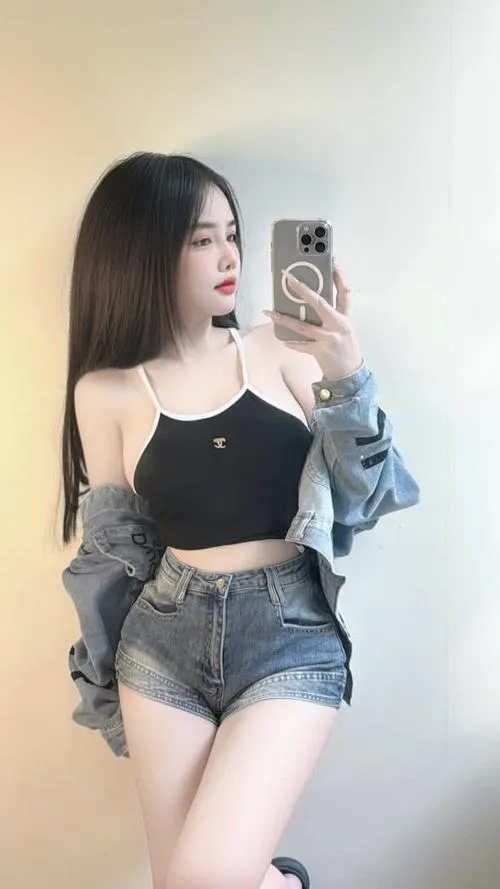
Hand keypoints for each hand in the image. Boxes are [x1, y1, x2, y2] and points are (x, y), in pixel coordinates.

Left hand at [265, 263, 363, 380]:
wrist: (350, 372)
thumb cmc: (345, 347)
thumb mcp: (344, 327)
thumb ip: (331, 314)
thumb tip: (309, 300)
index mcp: (346, 316)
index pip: (345, 291)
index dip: (339, 276)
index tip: (332, 262)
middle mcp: (339, 325)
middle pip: (319, 303)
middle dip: (303, 290)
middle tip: (289, 280)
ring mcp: (329, 338)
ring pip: (303, 326)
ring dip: (285, 319)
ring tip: (271, 312)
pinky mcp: (320, 351)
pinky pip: (301, 344)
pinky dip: (290, 341)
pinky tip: (281, 337)